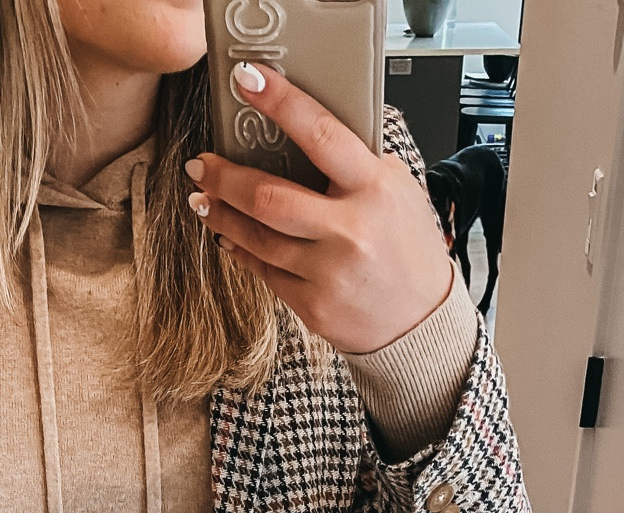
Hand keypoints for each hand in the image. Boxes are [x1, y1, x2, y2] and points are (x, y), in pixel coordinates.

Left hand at [184, 61, 451, 354]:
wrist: (422, 321)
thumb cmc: (408, 250)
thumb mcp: (398, 191)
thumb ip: (357, 163)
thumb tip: (305, 130)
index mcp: (374, 189)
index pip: (320, 134)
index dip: (280, 103)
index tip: (247, 81)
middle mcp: (349, 230)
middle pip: (268, 197)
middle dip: (224, 177)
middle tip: (201, 165)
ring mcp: (328, 271)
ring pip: (256, 238)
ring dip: (221, 214)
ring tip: (203, 198)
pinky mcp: (311, 304)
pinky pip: (264, 271)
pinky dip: (241, 250)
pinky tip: (228, 235)